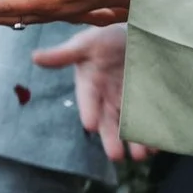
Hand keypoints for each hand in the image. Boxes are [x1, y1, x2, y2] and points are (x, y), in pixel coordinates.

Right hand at [33, 24, 147, 162]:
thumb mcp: (86, 43)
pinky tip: (157, 145)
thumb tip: (34, 57)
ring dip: (134, 142)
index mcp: (89, 84)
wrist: (136, 37)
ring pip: (128, 127)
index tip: (90, 125)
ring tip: (141, 156)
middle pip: (108, 122)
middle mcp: (106, 98)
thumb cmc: (106, 39)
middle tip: (115, 156)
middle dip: (111, 139)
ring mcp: (127, 103)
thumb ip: (64, 54)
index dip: (89, 111)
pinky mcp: (145, 104)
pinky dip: (152, 134)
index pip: (87, 100)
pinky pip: (148, 122)